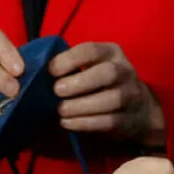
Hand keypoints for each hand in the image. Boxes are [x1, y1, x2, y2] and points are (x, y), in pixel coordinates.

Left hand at [50, 43, 165, 148]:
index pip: (92, 50)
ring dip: (81, 106)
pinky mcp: (128, 120)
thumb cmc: (101, 84)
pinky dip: (85, 123)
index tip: (51, 71)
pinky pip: (108, 121)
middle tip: (57, 91)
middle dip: (80, 83)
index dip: (70, 59)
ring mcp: (130, 96)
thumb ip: (69, 66)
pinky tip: (68, 123)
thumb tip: (35, 71)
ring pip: (111, 99)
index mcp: (111, 53)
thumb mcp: (91, 66)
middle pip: (108, 73)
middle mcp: (125, 71)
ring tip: (60, 111)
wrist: (138, 110)